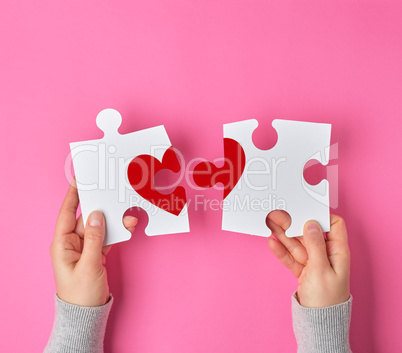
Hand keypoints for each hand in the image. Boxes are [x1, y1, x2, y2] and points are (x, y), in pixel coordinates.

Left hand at [50, 179, 137, 306]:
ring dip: (113, 221)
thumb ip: (94, 239)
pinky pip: (107, 237)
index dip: (73, 195)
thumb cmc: (81, 293)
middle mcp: (73, 242)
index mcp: (63, 243)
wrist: (87, 313)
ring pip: (100, 227)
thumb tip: (97, 215)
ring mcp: (85, 247)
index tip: (80, 180)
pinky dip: (117, 232)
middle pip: (87, 218)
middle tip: (111, 193)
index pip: (67, 213)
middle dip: (101, 207)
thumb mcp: (89, 265)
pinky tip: (127, 226)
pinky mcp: (96, 253)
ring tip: (127, 215)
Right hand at [267, 212, 349, 307]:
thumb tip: (312, 224)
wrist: (317, 322)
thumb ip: (315, 245)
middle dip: (295, 225)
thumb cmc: (326, 299)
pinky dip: (282, 251)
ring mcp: (313, 263)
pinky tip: (272, 243)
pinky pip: (291, 257)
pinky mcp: (303, 270)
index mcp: (338, 252)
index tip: (306, 210)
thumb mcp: (320, 269)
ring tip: (271, 225)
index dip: (321, 217)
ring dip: (284, 236)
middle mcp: (326, 255)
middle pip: (309, 234)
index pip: (334, 226)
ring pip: (297, 245)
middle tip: (280, 216)